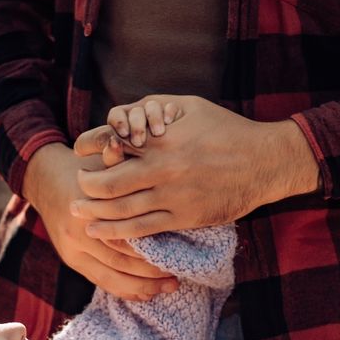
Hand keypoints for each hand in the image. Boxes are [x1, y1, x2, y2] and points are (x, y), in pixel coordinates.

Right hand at [22, 142, 178, 299]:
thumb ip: (113, 158)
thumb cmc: (83, 169)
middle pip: (121, 260)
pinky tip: (147, 294)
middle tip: (179, 277)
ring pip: (111, 277)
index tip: (180, 251)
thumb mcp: (98, 162)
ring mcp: (72, 250)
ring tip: (169, 287)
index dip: (152, 246)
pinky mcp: (72, 259)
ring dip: (142, 286)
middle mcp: (78, 233)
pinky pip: (101, 281)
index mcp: (87, 209)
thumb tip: (121, 142)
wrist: (46, 181)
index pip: (125, 234)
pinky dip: (125, 290)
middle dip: (152, 272)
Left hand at [71, 95, 319, 238]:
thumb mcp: (191, 106)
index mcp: (161, 138)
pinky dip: (117, 233)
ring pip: (120, 211)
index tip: (78, 152)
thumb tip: (127, 115)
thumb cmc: (226, 130)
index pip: (111, 143)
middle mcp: (162, 168)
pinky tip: (101, 232)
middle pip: (108, 183)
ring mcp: (172, 197)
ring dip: (94, 214)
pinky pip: (142, 230)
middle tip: (77, 187)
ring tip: (79, 212)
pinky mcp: (183, 218)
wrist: (263, 163)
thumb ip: (156, 107)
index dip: (88, 148)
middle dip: (86, 186)